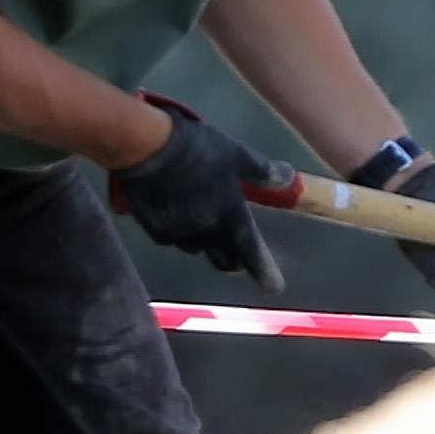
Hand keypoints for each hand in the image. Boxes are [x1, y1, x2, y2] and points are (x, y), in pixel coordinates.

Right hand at [111, 108, 286, 293]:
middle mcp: (205, 234)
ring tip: (201, 218)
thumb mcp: (236, 154)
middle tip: (237, 250)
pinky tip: (174, 210)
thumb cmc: (196, 149)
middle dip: (233, 259)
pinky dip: (178, 229)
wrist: (144, 146)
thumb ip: (262, 171)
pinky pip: (171, 237)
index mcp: (230, 218)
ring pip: (195, 248)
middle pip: (223, 261)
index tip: (274, 287)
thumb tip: (289, 178)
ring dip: (203, 240)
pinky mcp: (152, 229)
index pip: (252, 255)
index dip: (265, 272)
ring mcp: (176, 234)